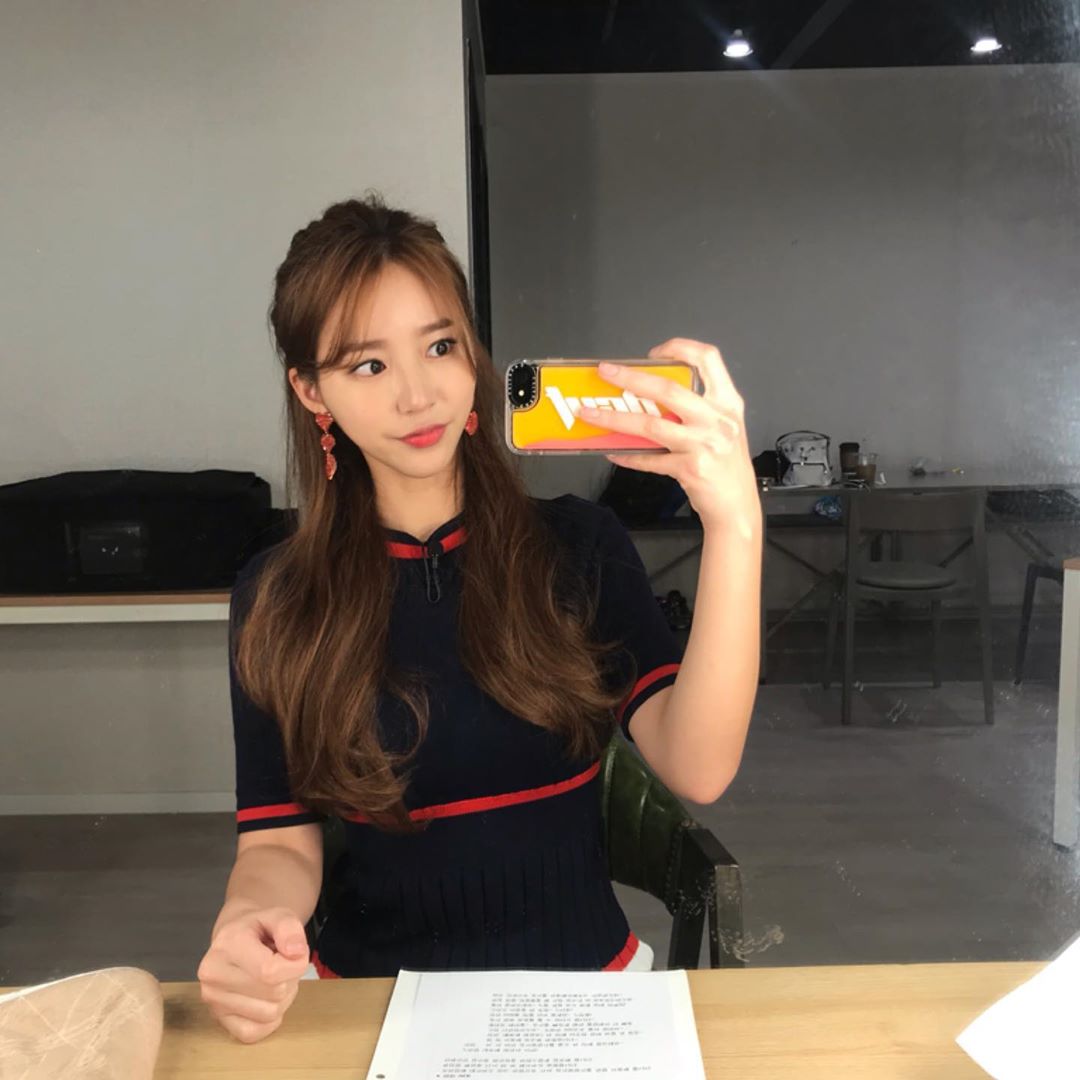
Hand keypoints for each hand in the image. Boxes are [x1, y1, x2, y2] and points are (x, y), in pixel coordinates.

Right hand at [197, 907, 310, 1043]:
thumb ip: (290, 928)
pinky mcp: (218, 1019)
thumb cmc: (258, 928)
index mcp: (228, 944)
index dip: (294, 966)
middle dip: (289, 979)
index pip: (270, 972)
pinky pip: (253, 1033)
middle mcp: (213, 974)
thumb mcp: (278, 915)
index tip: (295, 954)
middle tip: (282, 965)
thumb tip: (296, 953)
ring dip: (281, 999)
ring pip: (268, 1015)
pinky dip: (268, 1020)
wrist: (233, 938)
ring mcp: (212, 999)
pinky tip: (266, 999)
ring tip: (274, 979)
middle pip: (273, 994)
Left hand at [579, 339, 759, 534]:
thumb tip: (650, 393)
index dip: (679, 348)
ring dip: (615, 417)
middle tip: (606, 372)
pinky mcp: (690, 468)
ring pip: (650, 424)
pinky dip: (629, 455)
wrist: (737, 505)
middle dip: (630, 377)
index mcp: (727, 402)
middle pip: (668, 389)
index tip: (653, 353)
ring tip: (591, 413)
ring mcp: (704, 444)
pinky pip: (650, 459)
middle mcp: (717, 419)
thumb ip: (698, 407)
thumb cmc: (727, 465)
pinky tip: (613, 452)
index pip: (708, 358)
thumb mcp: (723, 426)